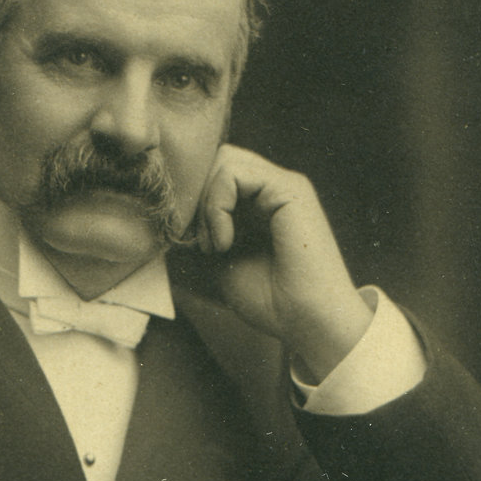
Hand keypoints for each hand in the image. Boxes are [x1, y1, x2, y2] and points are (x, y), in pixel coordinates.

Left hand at [197, 144, 373, 382]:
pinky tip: (225, 242)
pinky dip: (217, 205)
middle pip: (217, 159)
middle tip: (199, 243)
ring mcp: (282, 185)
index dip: (193, 200)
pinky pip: (233, 172)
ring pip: (222, 160)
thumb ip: (204, 227)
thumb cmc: (269, 299)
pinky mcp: (290, 189)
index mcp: (259, 203)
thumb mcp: (221, 258)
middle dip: (196, 197)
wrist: (306, 321)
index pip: (214, 173)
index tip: (191, 243)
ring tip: (213, 245)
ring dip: (205, 204)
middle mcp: (272, 189)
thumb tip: (173, 208)